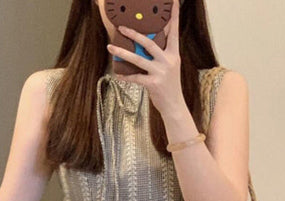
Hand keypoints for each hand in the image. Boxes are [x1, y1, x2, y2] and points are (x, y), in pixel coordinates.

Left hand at [106, 0, 184, 116]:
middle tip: (121, 27)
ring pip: (138, 59)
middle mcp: (168, 61)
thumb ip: (161, 54)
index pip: (174, 32)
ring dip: (122, 53)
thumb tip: (145, 41)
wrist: (174, 106)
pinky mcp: (153, 84)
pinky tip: (117, 74)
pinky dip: (125, 76)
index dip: (173, 16)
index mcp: (174, 54)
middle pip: (149, 43)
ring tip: (110, 47)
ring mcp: (160, 72)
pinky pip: (135, 77)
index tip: (173, 2)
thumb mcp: (170, 66)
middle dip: (134, 34)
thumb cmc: (169, 85)